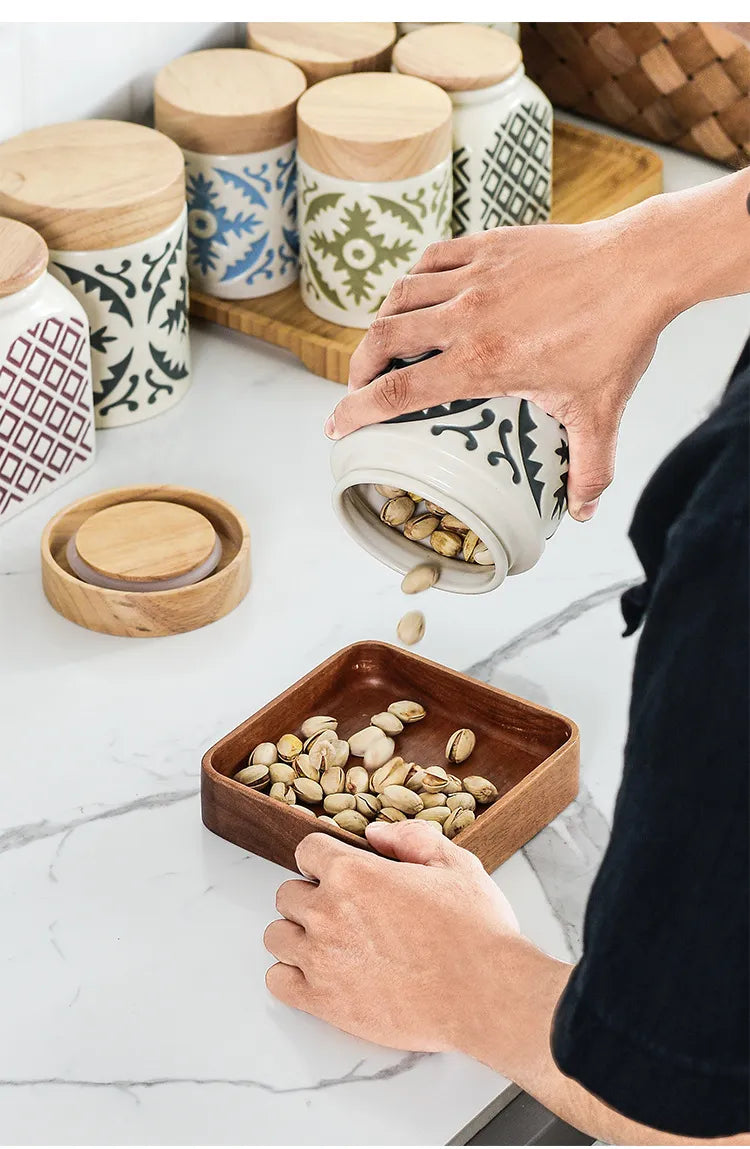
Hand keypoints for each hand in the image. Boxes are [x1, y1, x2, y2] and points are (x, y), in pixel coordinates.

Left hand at [264, 821, 520, 1051]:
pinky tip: (321, 975)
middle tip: (343, 912)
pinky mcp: (323, 1001)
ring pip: (276, 936)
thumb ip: (411, 838)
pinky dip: (292, 977)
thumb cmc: (475, 932)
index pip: (306, 850)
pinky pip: (277, 981)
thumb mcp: (454, 864)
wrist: (486, 994)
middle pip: (287, 894)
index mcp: (354, 872)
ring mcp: (321, 958)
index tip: (340, 873)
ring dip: (298, 935)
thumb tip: (376, 832)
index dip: (324, 859)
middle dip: (311, 897)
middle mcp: (327, 911)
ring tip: (331, 944)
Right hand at [325, 211, 674, 520]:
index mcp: (481, 363)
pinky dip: (413, 279)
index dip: (356, 412)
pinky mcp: (488, 245)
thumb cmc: (617, 337)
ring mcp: (474, 276)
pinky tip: (417, 293)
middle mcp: (465, 317)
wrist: (639, 265)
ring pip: (398, 295)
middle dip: (358, 369)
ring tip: (383, 343)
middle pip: (380, 339)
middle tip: (358, 388)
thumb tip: (583, 512)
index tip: (336, 425)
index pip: (396, 391)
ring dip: (381, 322)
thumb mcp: (600, 412)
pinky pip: (429, 258)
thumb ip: (589, 466)